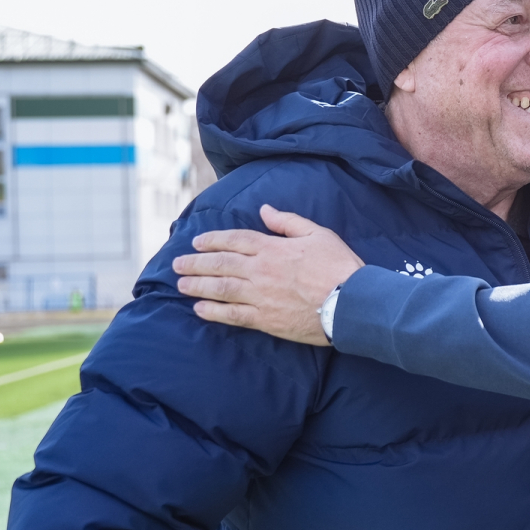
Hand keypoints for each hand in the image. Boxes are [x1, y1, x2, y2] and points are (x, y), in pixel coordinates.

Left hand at [173, 205, 363, 345]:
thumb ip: (288, 222)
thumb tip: (264, 211)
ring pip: (220, 288)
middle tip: (177, 265)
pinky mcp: (266, 319)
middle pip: (220, 264)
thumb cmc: (340, 266)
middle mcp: (261, 270)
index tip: (196, 242)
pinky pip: (233, 315)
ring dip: (198, 286)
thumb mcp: (318, 234)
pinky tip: (200, 310)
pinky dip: (214, 312)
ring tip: (181, 285)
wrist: (352, 302)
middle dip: (195, 263)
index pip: (234, 240)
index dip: (212, 240)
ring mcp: (261, 296)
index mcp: (273, 248)